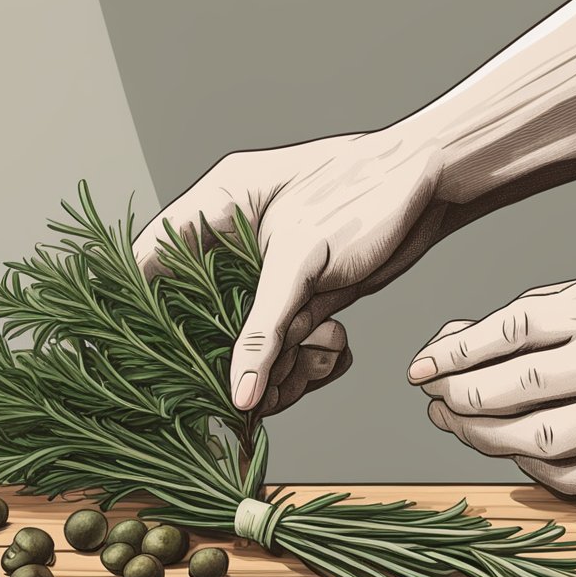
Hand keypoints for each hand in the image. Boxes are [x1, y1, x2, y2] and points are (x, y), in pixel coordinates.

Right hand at [133, 126, 446, 414]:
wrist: (435, 180)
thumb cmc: (364, 191)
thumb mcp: (299, 259)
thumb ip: (262, 328)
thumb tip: (238, 396)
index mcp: (213, 208)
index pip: (151, 260)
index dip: (140, 308)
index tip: (144, 359)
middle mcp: (233, 243)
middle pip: (201, 320)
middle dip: (230, 358)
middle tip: (250, 392)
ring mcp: (267, 272)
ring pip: (249, 340)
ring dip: (281, 365)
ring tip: (317, 359)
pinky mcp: (301, 294)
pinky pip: (287, 343)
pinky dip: (308, 359)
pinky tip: (334, 348)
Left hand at [408, 274, 575, 496]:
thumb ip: (520, 322)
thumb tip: (442, 349)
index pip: (513, 330)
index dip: (454, 354)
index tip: (419, 371)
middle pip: (518, 387)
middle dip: (461, 400)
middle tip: (435, 402)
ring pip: (541, 438)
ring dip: (485, 438)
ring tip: (456, 425)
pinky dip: (533, 471)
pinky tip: (512, 453)